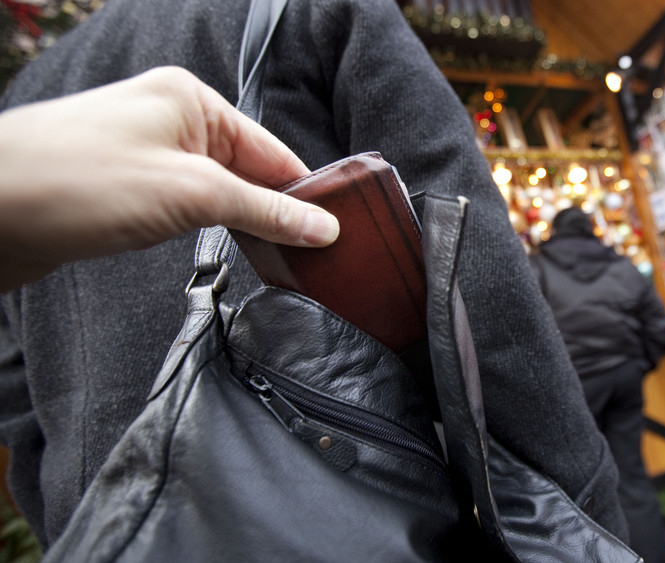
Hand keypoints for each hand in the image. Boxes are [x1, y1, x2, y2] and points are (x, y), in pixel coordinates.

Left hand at [0, 67, 339, 291]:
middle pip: (245, 171)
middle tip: (310, 257)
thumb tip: (321, 225)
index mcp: (191, 101)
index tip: (335, 234)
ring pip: (215, 193)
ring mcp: (144, 154)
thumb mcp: (190, 194)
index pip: (271, 150)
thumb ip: (263, 210)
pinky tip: (222, 253)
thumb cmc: (75, 182)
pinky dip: (205, 229)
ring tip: (275, 260)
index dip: (304, 194)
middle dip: (273, 212)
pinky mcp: (123, 188)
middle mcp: (169, 120)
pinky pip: (183, 206)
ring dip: (240, 224)